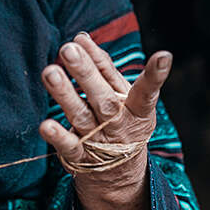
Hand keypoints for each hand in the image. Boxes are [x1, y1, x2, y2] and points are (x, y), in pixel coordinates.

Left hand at [38, 32, 171, 203]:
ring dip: (65, 95)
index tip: (163, 56)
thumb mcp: (122, 95)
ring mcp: (100, 141)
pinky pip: (70, 147)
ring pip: (82, 116)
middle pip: (103, 98)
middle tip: (68, 49)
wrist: (119, 172)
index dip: (155, 74)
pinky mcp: (81, 157)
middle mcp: (119, 123)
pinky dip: (58, 137)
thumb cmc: (120, 119)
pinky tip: (46, 125)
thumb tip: (80, 37)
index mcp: (137, 108)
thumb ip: (103, 66)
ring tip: (50, 72)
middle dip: (85, 72)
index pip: (146, 89)